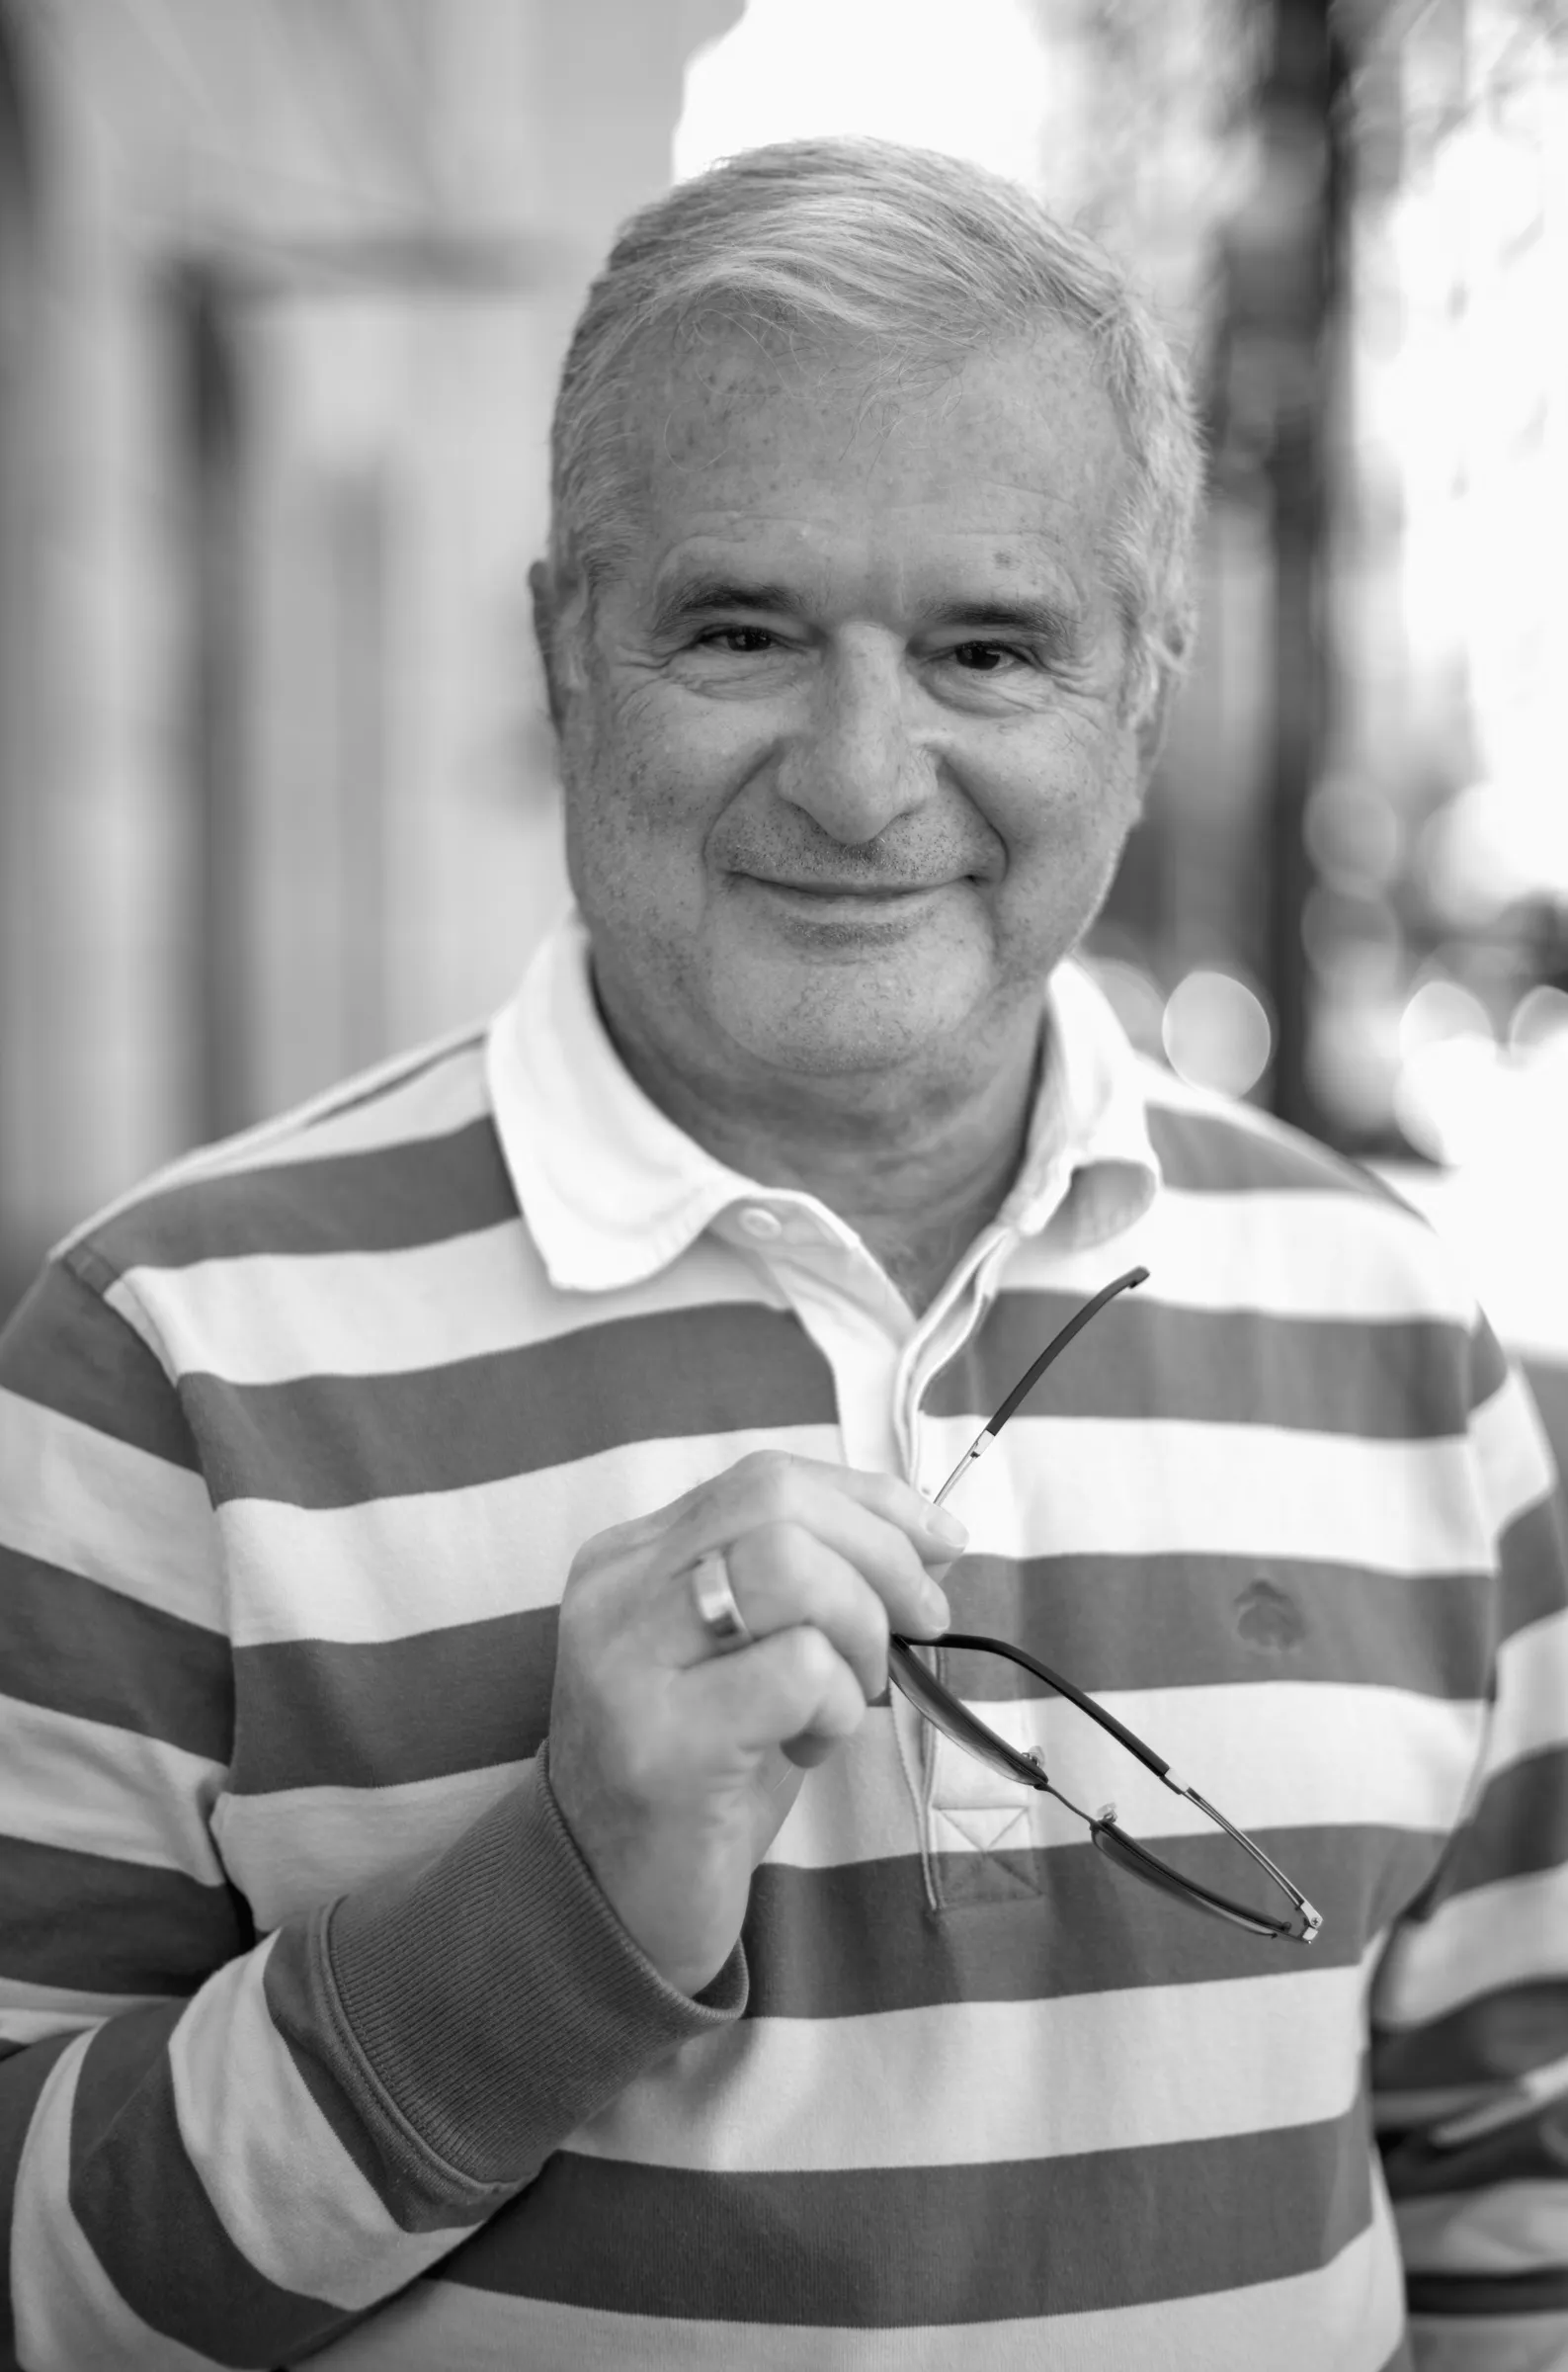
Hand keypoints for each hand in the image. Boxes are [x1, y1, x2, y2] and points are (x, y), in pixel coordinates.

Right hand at [546, 1449, 964, 1996]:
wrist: (609, 1907)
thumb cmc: (699, 1777)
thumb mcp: (747, 1658)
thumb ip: (813, 1583)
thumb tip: (933, 1535)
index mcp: (632, 1557)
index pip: (766, 1480)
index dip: (873, 1502)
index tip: (943, 1542)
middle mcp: (615, 1593)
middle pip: (779, 1505)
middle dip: (882, 1557)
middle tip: (918, 1625)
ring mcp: (626, 1662)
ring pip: (788, 1567)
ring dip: (858, 1629)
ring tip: (846, 1697)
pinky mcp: (661, 1741)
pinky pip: (797, 1670)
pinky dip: (835, 1704)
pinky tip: (808, 1747)